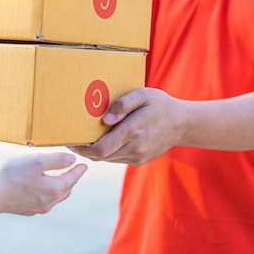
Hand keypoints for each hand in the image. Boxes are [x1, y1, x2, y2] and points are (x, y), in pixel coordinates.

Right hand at [0, 152, 87, 215]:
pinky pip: (44, 200)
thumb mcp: (36, 160)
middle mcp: (49, 202)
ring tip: (59, 177)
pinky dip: (47, 192)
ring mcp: (38, 208)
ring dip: (60, 187)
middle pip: (66, 189)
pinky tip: (41, 186)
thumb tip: (72, 160)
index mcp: (54, 189)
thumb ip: (57, 160)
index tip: (83, 165)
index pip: (72, 178)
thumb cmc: (12, 174)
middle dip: (70, 179)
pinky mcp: (27, 210)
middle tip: (73, 170)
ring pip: (55, 197)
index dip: (78, 170)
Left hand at [70, 87, 186, 164]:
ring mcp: (138, 156)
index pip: (100, 149)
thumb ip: (123, 104)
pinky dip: (107, 152)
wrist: (183, 123)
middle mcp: (135, 147)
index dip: (82, 149)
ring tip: (84, 140)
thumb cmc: (160, 105)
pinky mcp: (140, 159)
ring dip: (95, 152)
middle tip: (72, 140)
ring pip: (108, 159)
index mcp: (133, 131)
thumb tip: (105, 119)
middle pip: (100, 156)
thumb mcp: (143, 95)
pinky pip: (117, 158)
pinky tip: (102, 141)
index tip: (70, 142)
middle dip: (84, 151)